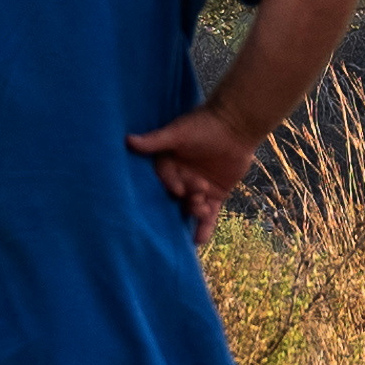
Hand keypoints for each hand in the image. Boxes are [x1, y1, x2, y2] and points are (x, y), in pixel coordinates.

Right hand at [128, 107, 255, 233]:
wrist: (236, 124)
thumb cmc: (204, 124)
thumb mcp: (178, 132)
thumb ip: (156, 141)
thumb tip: (128, 140)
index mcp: (168, 164)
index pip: (165, 178)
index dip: (171, 184)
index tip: (179, 188)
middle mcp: (180, 178)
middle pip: (177, 196)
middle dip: (185, 200)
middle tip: (194, 199)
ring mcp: (197, 189)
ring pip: (191, 206)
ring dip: (196, 211)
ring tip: (202, 209)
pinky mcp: (215, 195)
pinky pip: (209, 214)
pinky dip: (205, 226)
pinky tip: (199, 240)